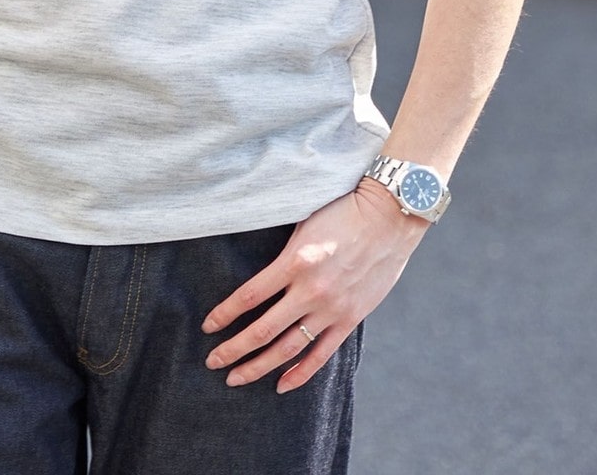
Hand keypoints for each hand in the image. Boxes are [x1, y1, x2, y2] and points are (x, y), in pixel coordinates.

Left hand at [201, 181, 427, 393]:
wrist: (389, 217)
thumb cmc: (343, 212)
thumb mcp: (303, 224)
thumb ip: (283, 254)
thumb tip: (259, 276)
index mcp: (295, 261)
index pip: (249, 296)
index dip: (224, 314)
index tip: (207, 327)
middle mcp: (311, 290)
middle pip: (262, 330)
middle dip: (233, 350)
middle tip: (212, 362)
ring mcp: (332, 308)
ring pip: (288, 348)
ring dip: (259, 366)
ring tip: (236, 378)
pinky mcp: (351, 318)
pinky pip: (321, 354)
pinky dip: (300, 373)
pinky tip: (281, 385)